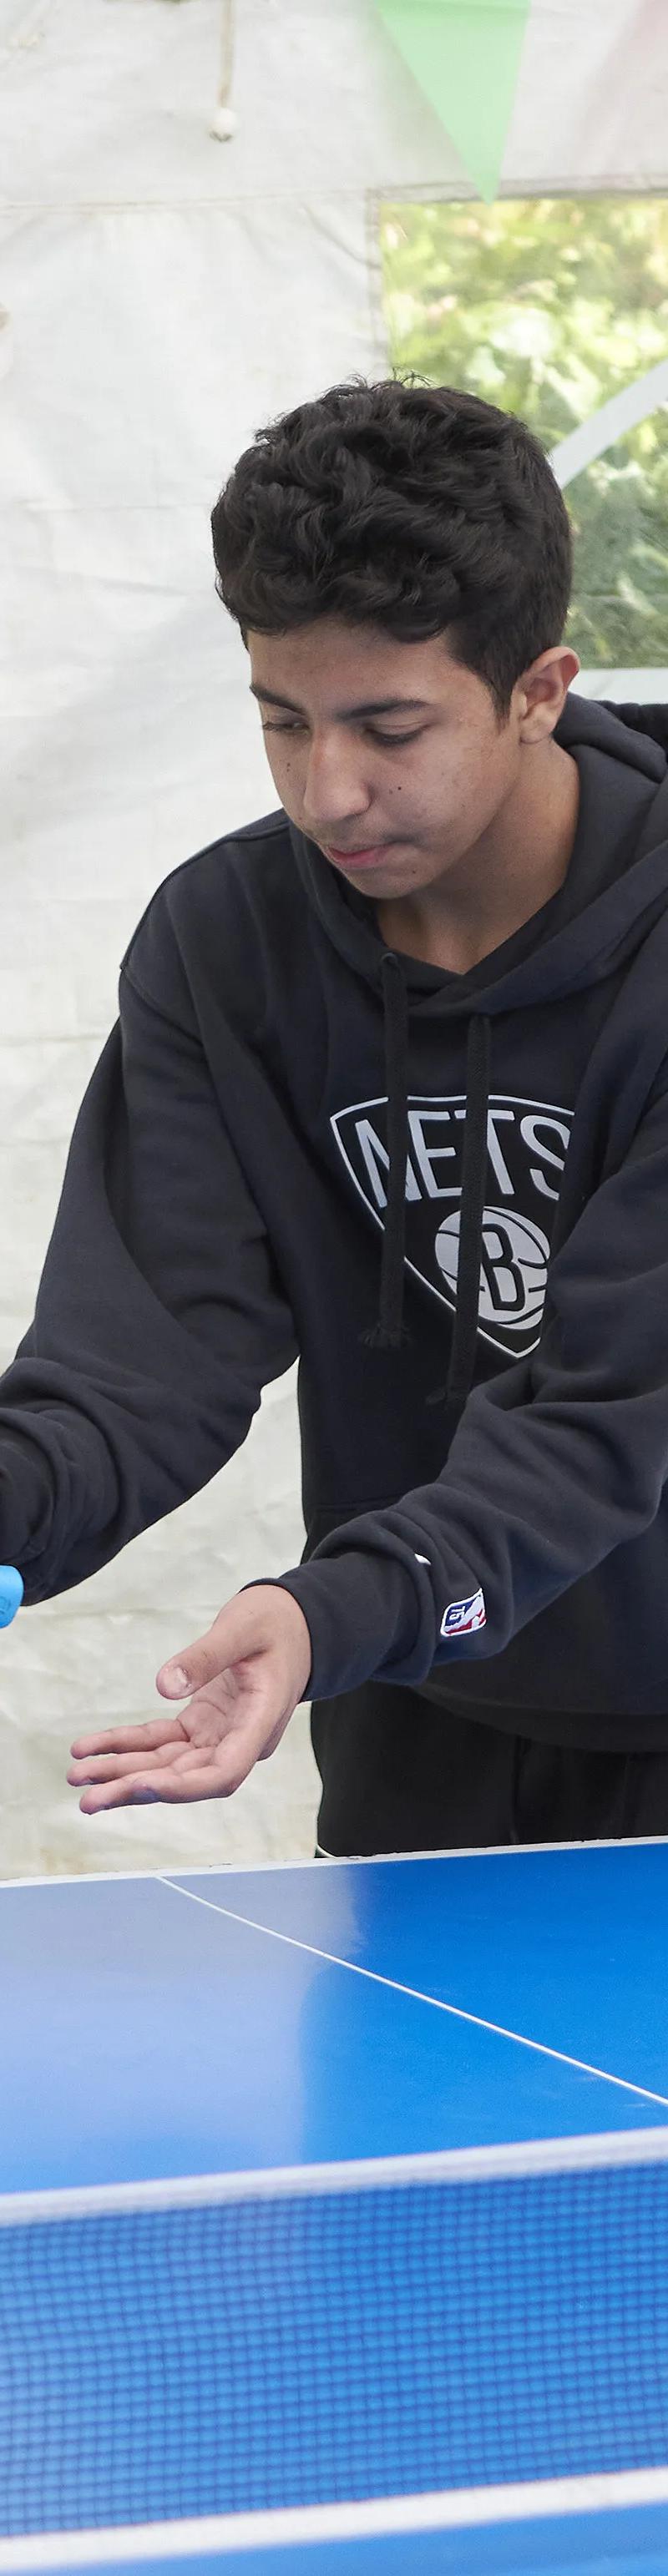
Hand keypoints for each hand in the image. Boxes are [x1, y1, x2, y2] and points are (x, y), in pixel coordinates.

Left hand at [68, 1585, 312, 1812]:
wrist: (294, 1624)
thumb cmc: (276, 1623)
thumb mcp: (243, 1628)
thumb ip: (207, 1656)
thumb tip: (164, 1686)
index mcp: (261, 1723)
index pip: (223, 1772)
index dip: (182, 1786)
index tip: (141, 1784)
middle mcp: (240, 1741)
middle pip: (185, 1777)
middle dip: (135, 1787)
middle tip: (88, 1799)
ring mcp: (219, 1735)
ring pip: (166, 1764)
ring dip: (122, 1772)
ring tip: (78, 1777)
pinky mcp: (202, 1724)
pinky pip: (160, 1741)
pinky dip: (125, 1745)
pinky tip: (91, 1748)